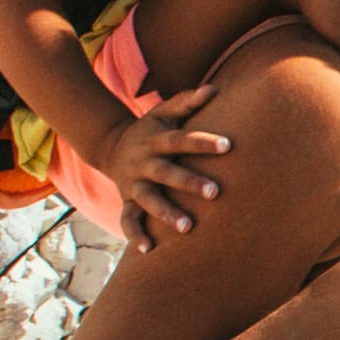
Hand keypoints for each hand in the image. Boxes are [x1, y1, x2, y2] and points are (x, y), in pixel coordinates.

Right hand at [98, 86, 229, 251]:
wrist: (111, 147)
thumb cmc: (151, 130)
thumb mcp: (164, 113)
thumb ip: (187, 102)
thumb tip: (214, 88)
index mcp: (157, 140)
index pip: (182, 139)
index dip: (203, 142)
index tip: (229, 145)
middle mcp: (144, 162)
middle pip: (167, 172)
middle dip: (190, 182)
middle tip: (216, 192)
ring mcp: (134, 183)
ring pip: (149, 199)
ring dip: (166, 213)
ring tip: (188, 228)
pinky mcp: (127, 200)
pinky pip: (127, 219)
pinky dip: (134, 235)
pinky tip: (148, 250)